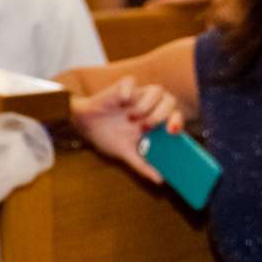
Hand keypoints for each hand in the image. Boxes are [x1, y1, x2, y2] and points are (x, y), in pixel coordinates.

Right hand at [69, 76, 183, 182]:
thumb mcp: (125, 152)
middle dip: (163, 113)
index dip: (177, 121)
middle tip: (148, 126)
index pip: (175, 116)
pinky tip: (122, 101)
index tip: (172, 131)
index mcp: (154, 121)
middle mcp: (149, 107)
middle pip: (169, 100)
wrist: (84, 124)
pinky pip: (130, 81)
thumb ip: (142, 164)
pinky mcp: (121, 88)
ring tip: (133, 117)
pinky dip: (128, 90)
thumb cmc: (107, 136)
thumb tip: (159, 180)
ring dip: (147, 104)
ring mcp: (136, 96)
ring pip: (156, 90)